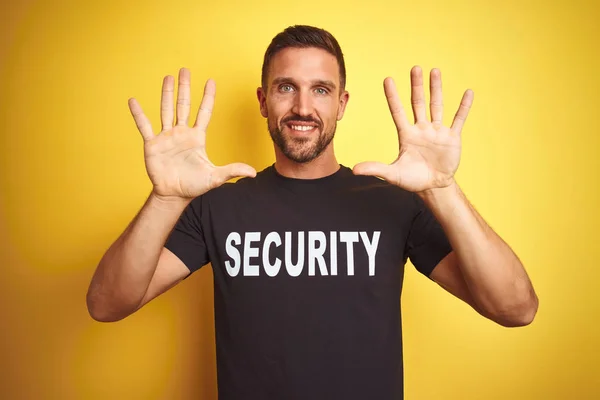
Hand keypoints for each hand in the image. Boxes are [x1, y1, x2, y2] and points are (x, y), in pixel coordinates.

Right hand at [128, 68, 255, 201]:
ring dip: (166, 93)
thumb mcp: (215, 177)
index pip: (204, 112)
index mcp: (197, 137)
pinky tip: (133, 101)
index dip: (208, 97)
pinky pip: (144, 126)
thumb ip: (232, 171)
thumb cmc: (194, 185)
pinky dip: (139, 114)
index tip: (210, 81)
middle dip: (185, 87)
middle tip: (185, 70)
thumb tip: (253, 172)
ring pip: (166, 110)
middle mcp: (182, 133)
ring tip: (167, 77)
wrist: (174, 195)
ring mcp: (167, 137)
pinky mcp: (152, 144)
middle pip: (184, 105)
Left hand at [353, 66, 472, 192]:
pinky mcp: (452, 138)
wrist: (433, 187)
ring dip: (436, 89)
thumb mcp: (392, 174)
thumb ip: (375, 168)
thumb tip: (354, 170)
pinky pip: (458, 119)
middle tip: (415, 68)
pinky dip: (463, 107)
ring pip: (436, 105)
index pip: (398, 111)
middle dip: (416, 86)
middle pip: (418, 103)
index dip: (392, 96)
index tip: (388, 79)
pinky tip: (468, 93)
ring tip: (435, 71)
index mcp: (406, 134)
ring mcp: (437, 132)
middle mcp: (421, 129)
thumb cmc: (412, 180)